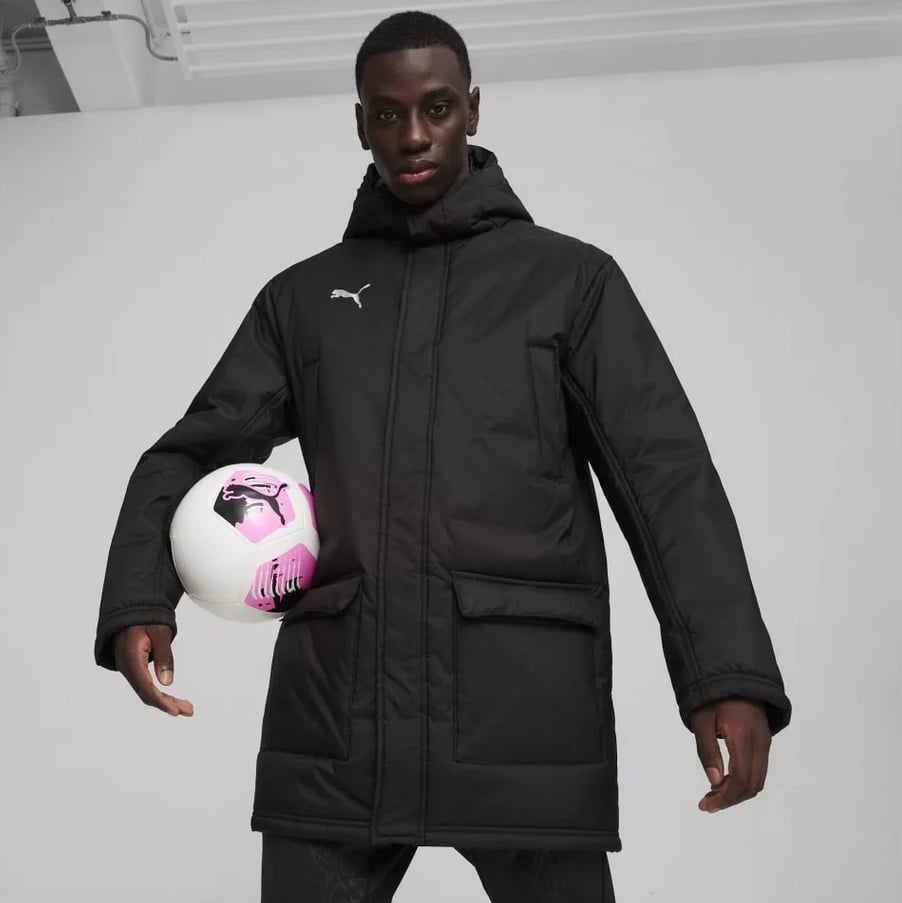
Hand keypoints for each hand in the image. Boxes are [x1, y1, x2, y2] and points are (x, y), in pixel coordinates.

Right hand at [113, 624, 194, 716]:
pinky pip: (144, 684)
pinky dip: (157, 692)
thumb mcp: (160, 633)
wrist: (131, 609)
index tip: (176, 711)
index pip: (147, 689)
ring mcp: (128, 668)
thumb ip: (164, 657)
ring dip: (164, 700)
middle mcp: (127, 667)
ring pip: (146, 691)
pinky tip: (169, 697)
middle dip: (168, 704)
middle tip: (188, 710)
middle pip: (147, 694)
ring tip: (184, 706)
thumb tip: (167, 683)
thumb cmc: (146, 618)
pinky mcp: (132, 666)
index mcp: (132, 660)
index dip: (162, 702)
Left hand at [689, 696, 769, 812]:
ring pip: (757, 780)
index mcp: (743, 736)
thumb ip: (707, 750)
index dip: (725, 797)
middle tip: (707, 804)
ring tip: (713, 796)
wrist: (734, 675)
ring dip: (737, 792)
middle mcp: (760, 741)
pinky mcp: (764, 741)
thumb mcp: (701, 719)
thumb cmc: (713, 695)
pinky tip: (725, 781)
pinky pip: (758, 769)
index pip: (740, 778)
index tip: (706, 805)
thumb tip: (714, 781)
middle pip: (751, 784)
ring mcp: (765, 742)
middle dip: (730, 799)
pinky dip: (744, 781)